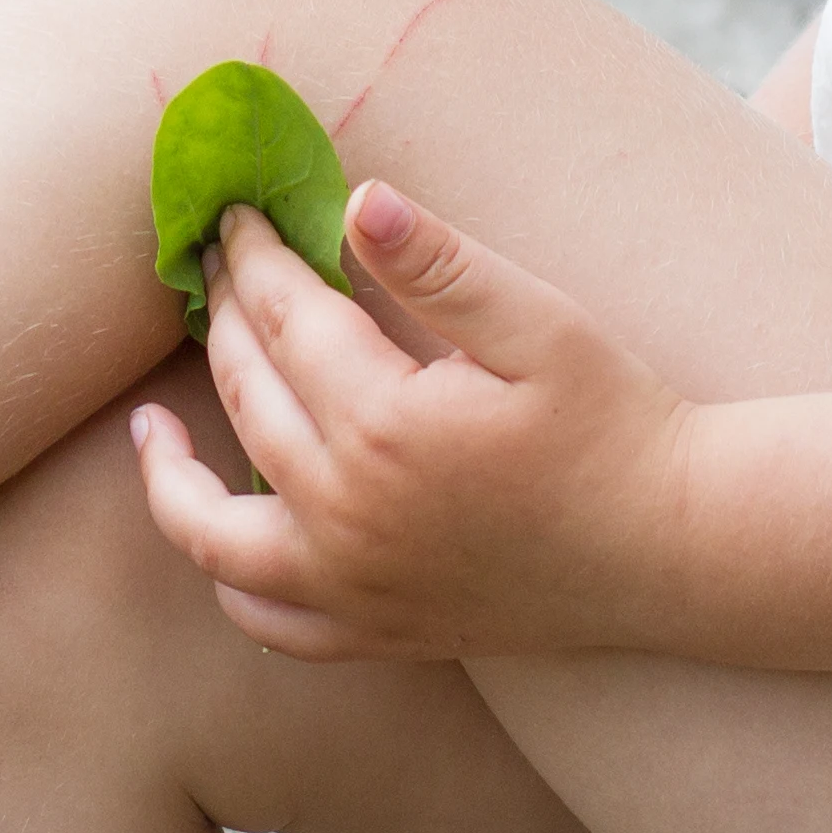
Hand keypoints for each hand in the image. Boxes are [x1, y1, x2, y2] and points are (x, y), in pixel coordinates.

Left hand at [125, 183, 693, 660]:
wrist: (680, 549)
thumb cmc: (618, 426)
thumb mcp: (543, 326)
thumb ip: (442, 266)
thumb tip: (359, 201)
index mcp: (383, 427)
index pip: (287, 318)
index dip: (256, 256)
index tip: (233, 213)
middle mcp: (347, 515)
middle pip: (247, 397)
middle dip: (222, 319)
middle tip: (211, 268)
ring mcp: (352, 586)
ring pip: (216, 529)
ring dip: (172, 470)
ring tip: (151, 420)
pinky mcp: (376, 631)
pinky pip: (267, 619)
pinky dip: (228, 579)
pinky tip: (221, 532)